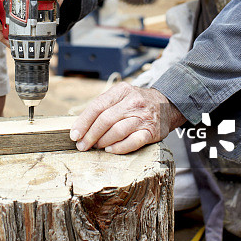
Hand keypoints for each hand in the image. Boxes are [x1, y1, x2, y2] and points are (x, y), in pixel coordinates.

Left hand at [70, 81, 185, 153]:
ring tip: (96, 146)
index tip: (74, 135)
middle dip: (90, 135)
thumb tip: (81, 126)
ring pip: (117, 131)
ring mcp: (143, 117)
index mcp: (122, 90)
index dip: (83, 122)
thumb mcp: (121, 96)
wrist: (166, 105)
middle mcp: (133, 102)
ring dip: (103, 141)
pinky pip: (132, 142)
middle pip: (106, 119)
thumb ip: (104, 106)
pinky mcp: (151, 132)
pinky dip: (118, 148)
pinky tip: (110, 150)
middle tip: (82, 145)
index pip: (97, 106)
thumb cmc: (136, 103)